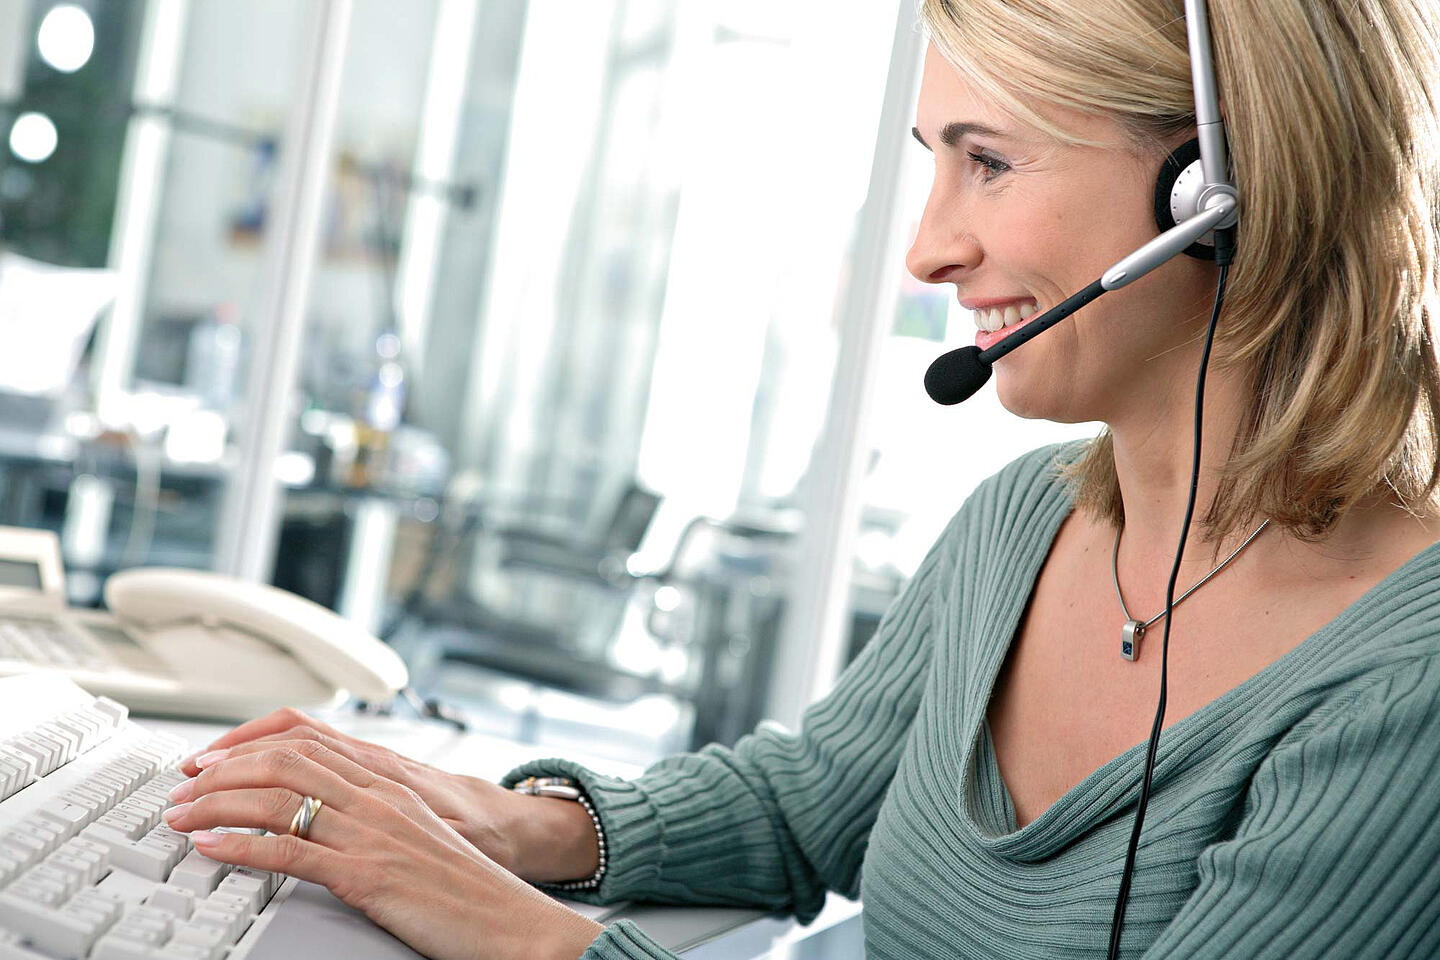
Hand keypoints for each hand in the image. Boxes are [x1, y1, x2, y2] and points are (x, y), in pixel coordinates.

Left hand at [164, 741, 602, 959]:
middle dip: (222, 769)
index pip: (308, 743)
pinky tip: (211, 849)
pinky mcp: (366, 874)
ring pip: (279, 798)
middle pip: (285, 762)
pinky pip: (290, 852)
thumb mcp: (416, 834)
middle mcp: (377, 798)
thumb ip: (374, 816)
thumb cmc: (465, 885)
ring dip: (218, 804)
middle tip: (182, 786)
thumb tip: (324, 817)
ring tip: (181, 816)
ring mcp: (371, 833)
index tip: (210, 759)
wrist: (507, 917)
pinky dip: (241, 847)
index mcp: (389, 784)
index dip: (249, 745)